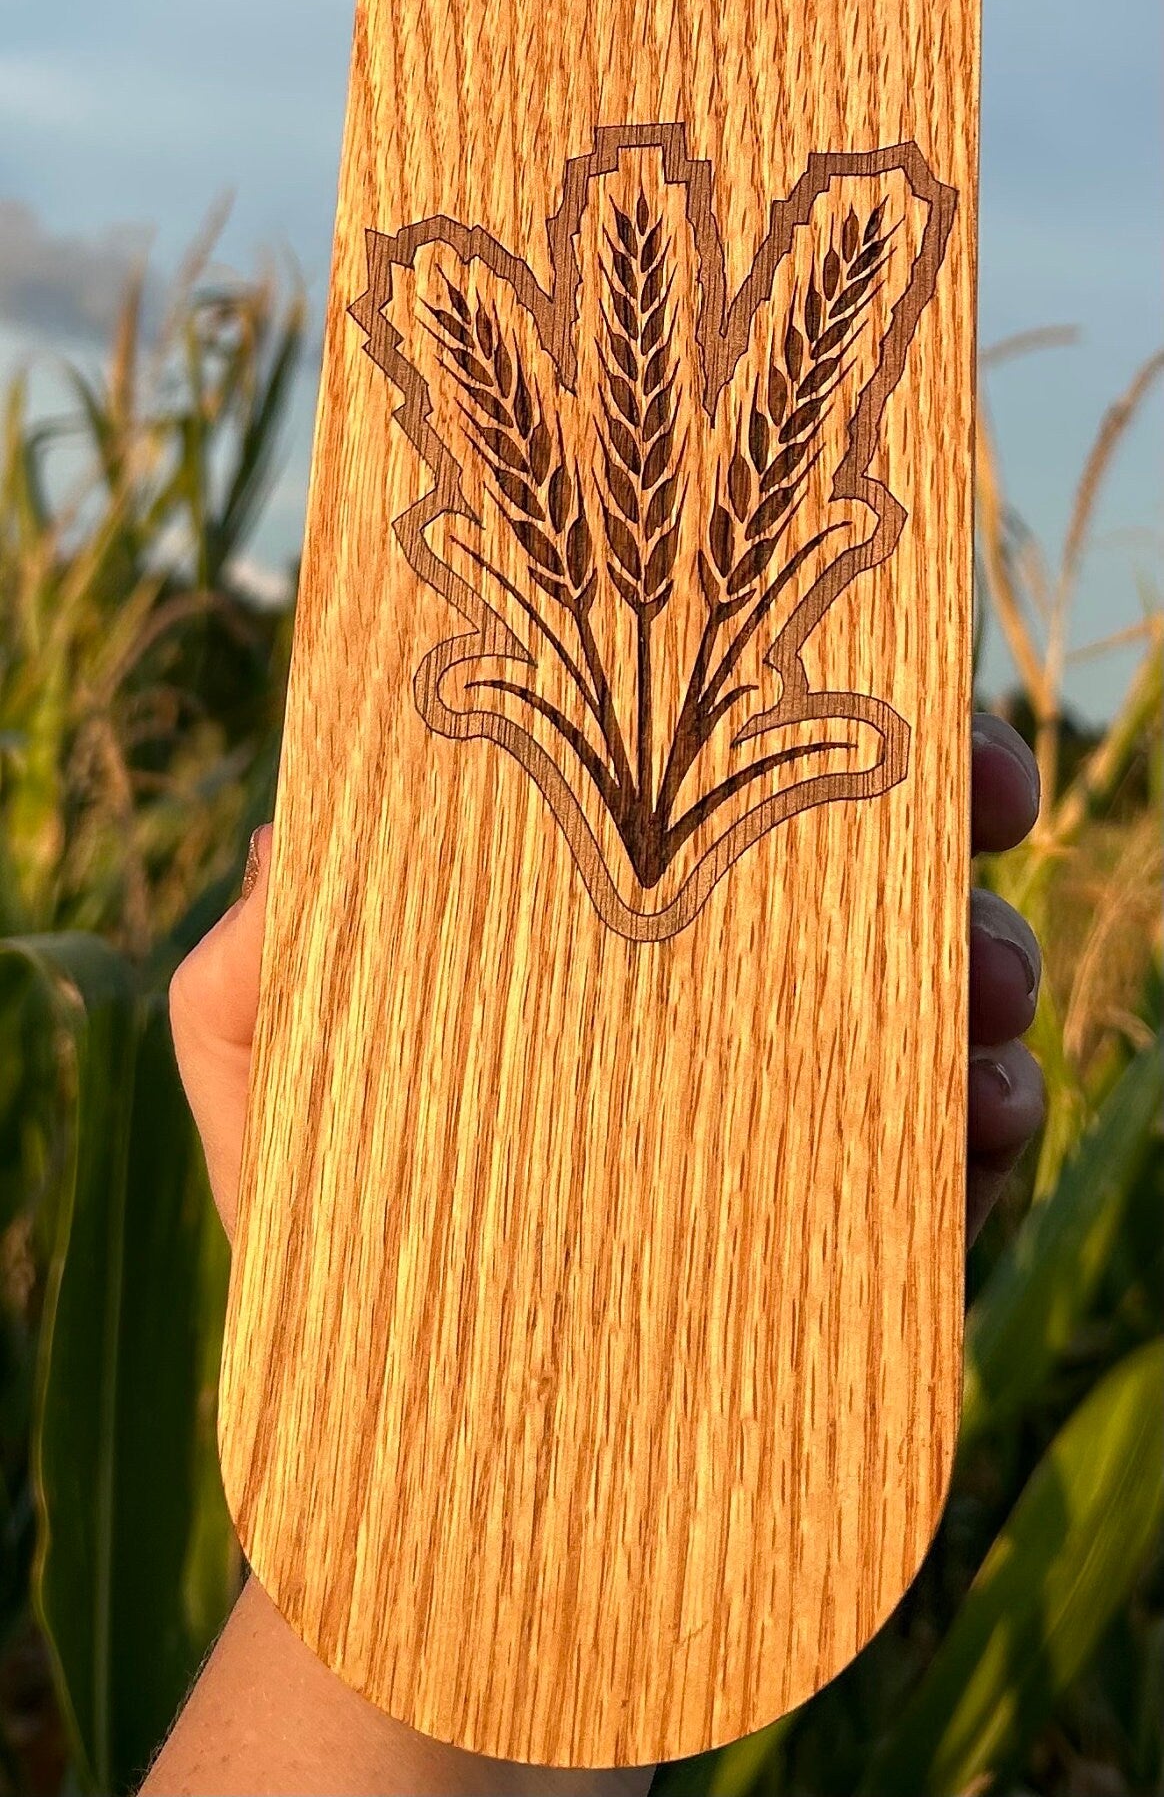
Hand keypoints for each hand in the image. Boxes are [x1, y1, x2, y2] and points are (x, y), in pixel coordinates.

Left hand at [171, 719, 1045, 1251]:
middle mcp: (719, 986)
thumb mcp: (265, 1107)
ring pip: (945, 974)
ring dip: (988, 948)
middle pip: (865, 845)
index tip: (848, 667)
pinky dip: (997, 1108)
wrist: (426, 1488)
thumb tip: (283, 842)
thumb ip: (243, 984)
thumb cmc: (331, 1257)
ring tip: (982, 979)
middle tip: (986, 791)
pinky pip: (968, 1140)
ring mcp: (802, 1096)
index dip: (787, 696)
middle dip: (953, 788)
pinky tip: (979, 1116)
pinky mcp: (869, 1220)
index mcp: (603, 922)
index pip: (708, 770)